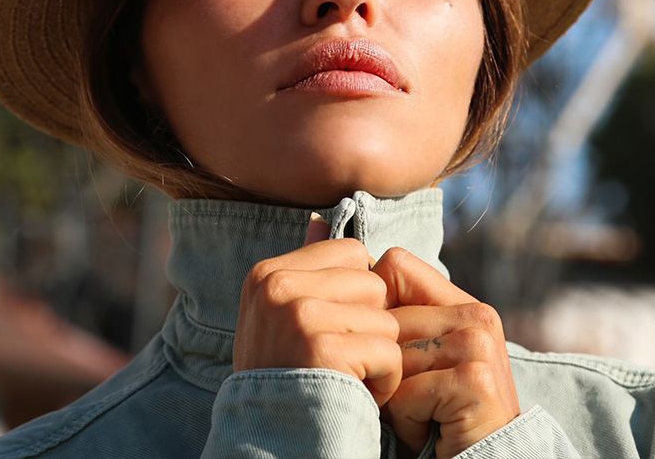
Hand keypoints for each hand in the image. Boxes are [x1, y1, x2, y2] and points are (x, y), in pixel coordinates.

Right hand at [233, 217, 402, 405]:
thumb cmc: (286, 380)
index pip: (351, 253)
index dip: (358, 296)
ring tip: (348, 380)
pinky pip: (387, 351)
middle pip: (372, 283)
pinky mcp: (322, 349)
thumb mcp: (281, 319)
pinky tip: (357, 398)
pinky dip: (384, 382)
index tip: (336, 331)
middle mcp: (278, 286)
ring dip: (380, 356)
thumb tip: (317, 219)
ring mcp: (297, 315)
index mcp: (268, 273)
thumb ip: (304, 268)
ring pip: (384, 317)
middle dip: (371, 326)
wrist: (270, 446)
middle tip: (343, 361)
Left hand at [373, 248, 519, 458]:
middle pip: (387, 318)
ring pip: (392, 355)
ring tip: (418, 412)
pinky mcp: (475, 381)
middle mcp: (476, 315)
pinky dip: (406, 420)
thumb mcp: (414, 356)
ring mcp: (478, 346)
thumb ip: (388, 312)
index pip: (395, 265)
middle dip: (381, 364)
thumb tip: (318, 239)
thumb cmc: (435, 413)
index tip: (381, 347)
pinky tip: (428, 429)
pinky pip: (406, 392)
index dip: (374, 305)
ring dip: (392, 395)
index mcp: (463, 302)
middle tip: (407, 395)